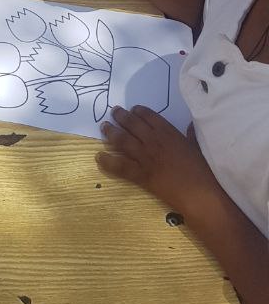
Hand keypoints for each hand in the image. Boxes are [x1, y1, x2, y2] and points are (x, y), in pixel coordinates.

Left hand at [98, 106, 217, 215]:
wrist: (201, 194)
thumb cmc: (203, 170)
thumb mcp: (198, 146)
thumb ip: (191, 134)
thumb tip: (190, 125)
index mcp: (168, 132)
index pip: (148, 115)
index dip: (137, 111)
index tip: (132, 110)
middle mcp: (153, 140)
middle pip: (132, 124)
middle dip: (120, 116)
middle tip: (113, 112)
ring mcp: (146, 157)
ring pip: (123, 141)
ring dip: (111, 132)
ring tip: (104, 127)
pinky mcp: (141, 175)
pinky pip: (120, 166)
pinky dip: (108, 161)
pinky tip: (100, 157)